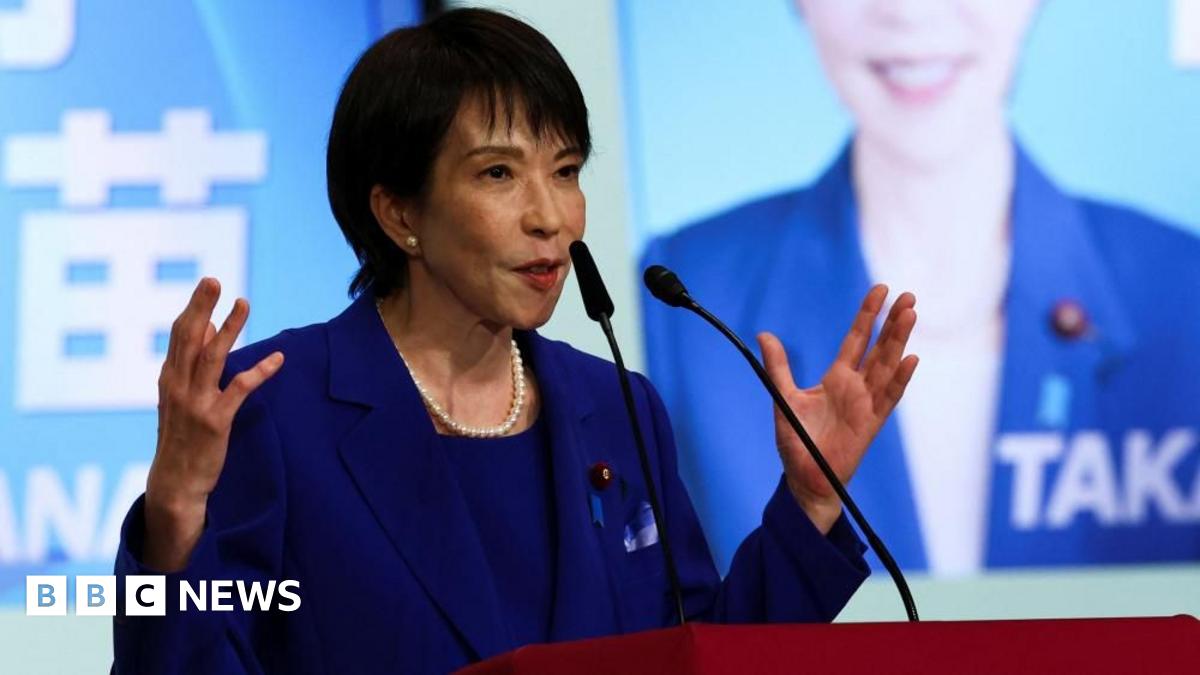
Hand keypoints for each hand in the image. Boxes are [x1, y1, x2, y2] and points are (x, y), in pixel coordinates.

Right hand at [143, 278, 283, 571]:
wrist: (175, 484)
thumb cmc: (181, 438)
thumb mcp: (179, 400)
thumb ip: (192, 367)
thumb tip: (211, 331)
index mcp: (169, 379)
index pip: (180, 336)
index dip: (193, 308)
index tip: (208, 285)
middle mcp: (178, 387)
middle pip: (190, 338)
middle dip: (201, 307)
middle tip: (213, 279)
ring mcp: (196, 403)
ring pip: (213, 356)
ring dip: (230, 328)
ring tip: (244, 303)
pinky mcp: (215, 421)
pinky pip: (239, 390)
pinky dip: (260, 371)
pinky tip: (279, 358)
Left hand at [758, 285, 917, 533]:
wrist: (805, 478)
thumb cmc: (797, 441)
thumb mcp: (783, 397)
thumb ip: (778, 367)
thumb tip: (764, 335)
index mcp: (837, 378)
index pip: (857, 339)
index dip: (868, 315)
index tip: (880, 290)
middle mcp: (856, 387)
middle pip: (879, 347)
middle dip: (893, 322)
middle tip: (908, 296)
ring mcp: (867, 404)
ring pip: (888, 366)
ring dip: (899, 341)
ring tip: (910, 315)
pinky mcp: (871, 424)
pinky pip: (889, 398)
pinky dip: (900, 379)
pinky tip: (910, 359)